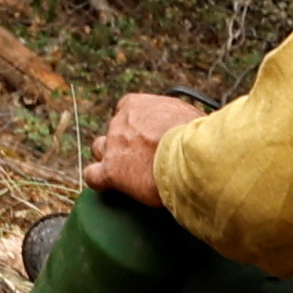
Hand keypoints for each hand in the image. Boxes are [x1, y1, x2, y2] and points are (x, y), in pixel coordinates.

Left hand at [85, 90, 211, 207]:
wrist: (192, 154)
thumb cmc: (199, 136)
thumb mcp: (192, 117)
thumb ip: (183, 120)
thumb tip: (196, 128)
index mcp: (137, 105)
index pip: (127, 109)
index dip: (135, 124)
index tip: (147, 135)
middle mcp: (121, 122)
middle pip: (114, 130)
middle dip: (125, 141)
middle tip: (143, 156)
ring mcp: (113, 146)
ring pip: (100, 149)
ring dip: (110, 158)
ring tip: (128, 171)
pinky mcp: (112, 171)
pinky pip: (93, 176)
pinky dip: (99, 181)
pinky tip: (109, 187)